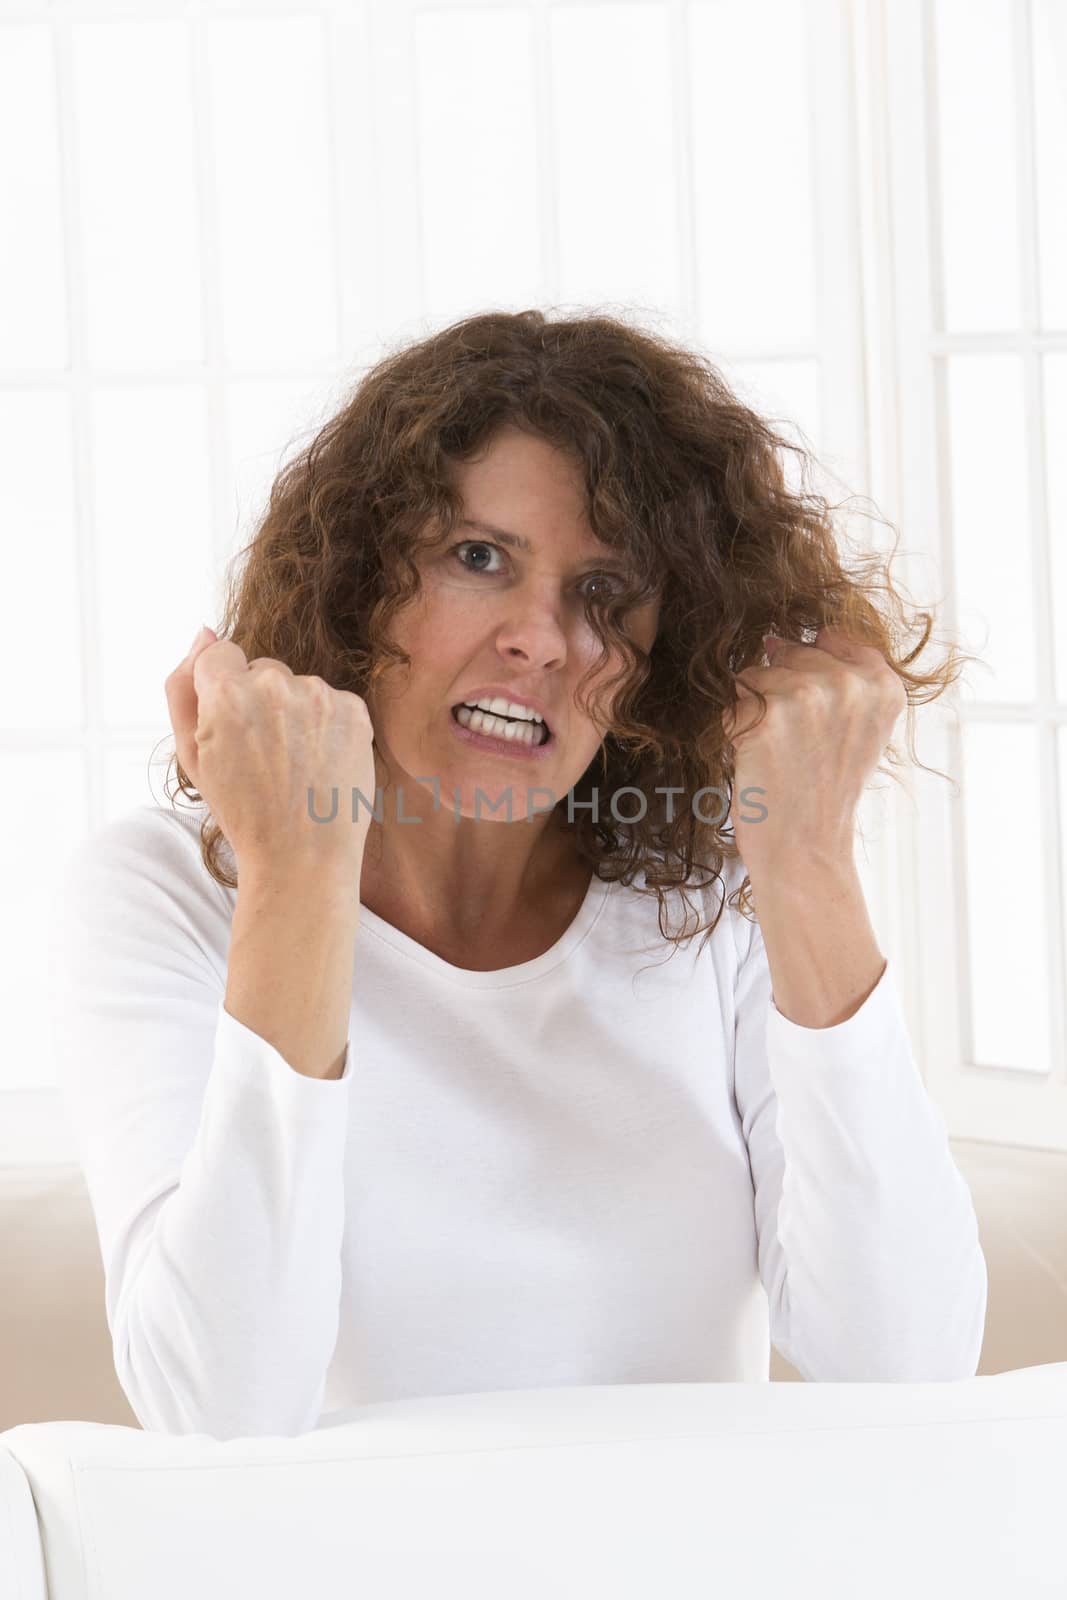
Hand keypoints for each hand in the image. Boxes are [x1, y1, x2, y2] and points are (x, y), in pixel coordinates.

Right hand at [165, 627, 377, 880]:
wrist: (302, 857)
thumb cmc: (242, 810)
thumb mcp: (191, 755)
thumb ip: (183, 686)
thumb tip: (204, 632)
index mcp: (226, 694)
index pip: (219, 655)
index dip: (222, 693)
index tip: (232, 728)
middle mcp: (274, 685)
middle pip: (262, 669)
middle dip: (258, 701)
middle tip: (263, 758)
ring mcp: (319, 696)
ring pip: (298, 686)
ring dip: (295, 713)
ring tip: (294, 765)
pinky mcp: (354, 710)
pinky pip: (332, 701)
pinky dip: (327, 726)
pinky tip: (320, 764)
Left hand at [721, 625, 906, 874]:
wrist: (806, 850)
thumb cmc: (826, 791)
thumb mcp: (860, 729)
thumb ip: (839, 677)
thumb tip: (775, 638)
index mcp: (883, 685)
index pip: (831, 639)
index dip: (812, 671)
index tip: (815, 713)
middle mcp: (850, 683)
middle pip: (791, 652)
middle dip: (780, 691)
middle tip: (797, 743)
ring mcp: (808, 696)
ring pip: (757, 674)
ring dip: (755, 710)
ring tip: (780, 752)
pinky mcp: (765, 716)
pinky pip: (733, 704)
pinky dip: (735, 730)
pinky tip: (759, 760)